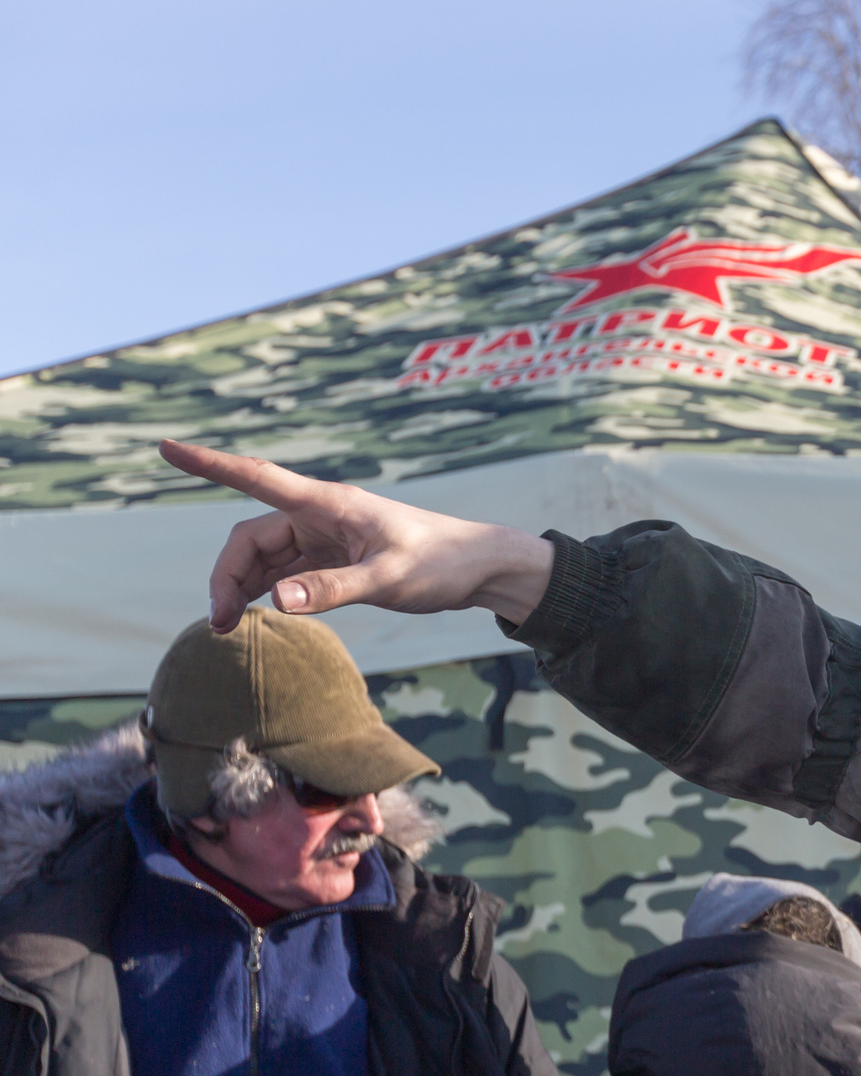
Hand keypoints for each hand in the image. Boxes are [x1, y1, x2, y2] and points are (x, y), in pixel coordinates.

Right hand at [162, 440, 557, 631]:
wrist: (479, 567)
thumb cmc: (441, 563)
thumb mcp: (389, 579)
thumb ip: (333, 590)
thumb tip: (275, 601)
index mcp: (328, 504)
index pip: (256, 477)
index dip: (208, 464)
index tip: (166, 447)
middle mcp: (319, 515)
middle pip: (249, 537)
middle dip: (226, 576)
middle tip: (219, 625)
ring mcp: (324, 537)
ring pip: (263, 558)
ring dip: (241, 588)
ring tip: (228, 628)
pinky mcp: (334, 559)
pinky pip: (285, 572)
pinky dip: (265, 591)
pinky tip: (254, 616)